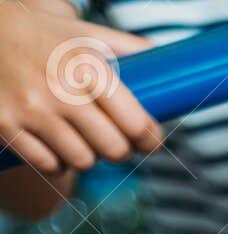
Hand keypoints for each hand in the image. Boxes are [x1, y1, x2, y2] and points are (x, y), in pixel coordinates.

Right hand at [0, 3, 162, 174]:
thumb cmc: (43, 36)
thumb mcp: (83, 33)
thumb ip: (125, 48)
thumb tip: (169, 63)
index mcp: (86, 64)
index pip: (136, 124)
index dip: (150, 138)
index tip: (150, 140)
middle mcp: (60, 88)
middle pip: (114, 150)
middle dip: (121, 149)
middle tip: (116, 141)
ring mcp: (32, 110)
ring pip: (82, 161)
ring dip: (88, 155)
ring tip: (81, 137)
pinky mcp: (8, 126)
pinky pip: (49, 165)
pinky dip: (57, 160)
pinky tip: (55, 142)